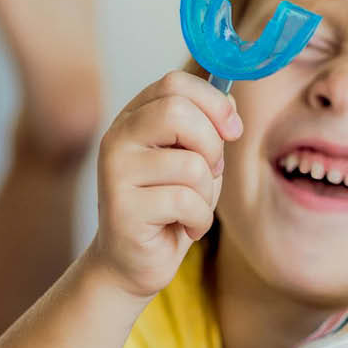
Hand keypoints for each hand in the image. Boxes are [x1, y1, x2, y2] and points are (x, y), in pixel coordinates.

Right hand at [87, 70, 242, 297]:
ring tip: (193, 208)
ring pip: (190, 164)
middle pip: (178, 112)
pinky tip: (186, 228)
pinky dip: (199, 219)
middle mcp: (118, 137)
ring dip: (207, 193)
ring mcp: (115, 171)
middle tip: (211, 171)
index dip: (213, 102)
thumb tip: (231, 104)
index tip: (232, 130)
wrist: (133, 263)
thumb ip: (207, 130)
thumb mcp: (194, 160)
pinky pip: (185, 201)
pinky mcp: (122, 207)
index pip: (174, 83)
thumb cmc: (169, 207)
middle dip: (212, 145)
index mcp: (135, 117)